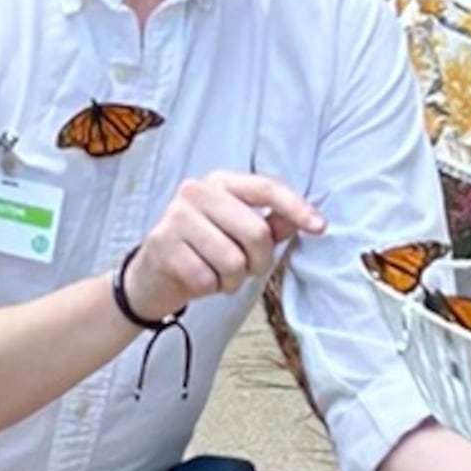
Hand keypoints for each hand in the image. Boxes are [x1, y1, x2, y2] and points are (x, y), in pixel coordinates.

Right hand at [119, 172, 319, 316]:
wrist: (150, 277)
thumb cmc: (202, 251)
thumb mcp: (238, 232)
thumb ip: (272, 223)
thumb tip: (306, 219)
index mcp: (221, 182)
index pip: (266, 188)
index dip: (296, 208)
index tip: (320, 227)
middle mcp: (196, 192)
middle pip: (256, 232)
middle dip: (259, 262)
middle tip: (247, 269)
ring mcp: (176, 217)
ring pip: (232, 260)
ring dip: (232, 279)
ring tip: (217, 273)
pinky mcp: (163, 246)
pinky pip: (207, 279)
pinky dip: (209, 288)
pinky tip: (197, 279)